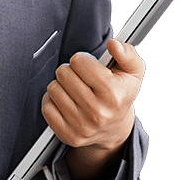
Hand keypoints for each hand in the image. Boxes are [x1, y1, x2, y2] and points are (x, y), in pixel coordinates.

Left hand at [41, 39, 144, 155]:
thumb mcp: (133, 72)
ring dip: (61, 85)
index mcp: (113, 94)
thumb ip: (127, 53)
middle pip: (63, 73)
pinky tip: (66, 102)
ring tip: (74, 90)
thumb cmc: (121, 94)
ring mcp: (82, 126)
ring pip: (53, 88)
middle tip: (80, 78)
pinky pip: (47, 107)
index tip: (89, 66)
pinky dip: (53, 101)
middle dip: (70, 71)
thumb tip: (113, 44)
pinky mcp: (68, 135)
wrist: (114, 128)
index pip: (79, 62)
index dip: (82, 59)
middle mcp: (98, 113)